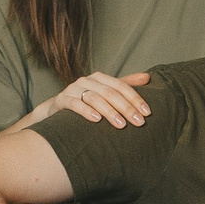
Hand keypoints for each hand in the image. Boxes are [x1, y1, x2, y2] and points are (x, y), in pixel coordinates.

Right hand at [28, 71, 153, 128]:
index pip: (121, 86)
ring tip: (121, 125)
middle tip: (139, 122)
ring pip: (94, 98)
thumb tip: (148, 78)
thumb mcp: (105, 92)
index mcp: (100, 78)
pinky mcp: (62, 100)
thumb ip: (125, 85)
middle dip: (126, 108)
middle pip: (110, 93)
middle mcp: (87, 81)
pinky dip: (86, 111)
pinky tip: (96, 120)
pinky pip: (75, 104)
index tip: (147, 113)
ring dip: (109, 112)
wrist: (56, 110)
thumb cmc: (86, 102)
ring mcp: (73, 89)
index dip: (135, 98)